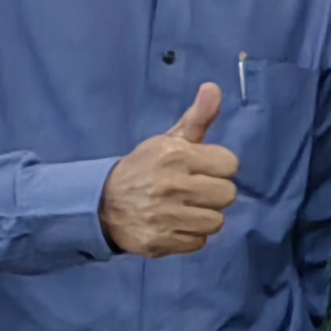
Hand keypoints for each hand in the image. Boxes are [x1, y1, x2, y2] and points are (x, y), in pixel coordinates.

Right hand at [101, 83, 235, 258]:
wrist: (101, 204)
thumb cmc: (144, 169)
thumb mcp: (169, 140)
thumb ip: (198, 117)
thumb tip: (214, 88)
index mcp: (176, 156)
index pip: (230, 164)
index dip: (219, 167)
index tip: (203, 169)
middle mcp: (172, 186)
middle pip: (228, 195)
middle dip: (214, 193)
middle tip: (195, 191)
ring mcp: (165, 217)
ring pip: (216, 221)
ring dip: (204, 216)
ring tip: (186, 209)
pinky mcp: (159, 242)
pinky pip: (199, 243)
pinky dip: (190, 236)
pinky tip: (175, 225)